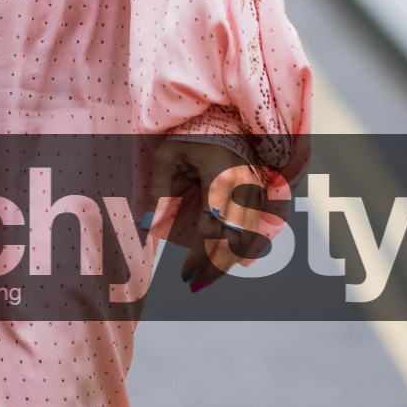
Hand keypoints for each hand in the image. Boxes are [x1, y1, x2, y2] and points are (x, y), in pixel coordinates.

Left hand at [145, 137, 271, 291]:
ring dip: (229, 263)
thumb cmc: (190, 138)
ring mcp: (256, 192)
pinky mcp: (260, 195)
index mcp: (221, 178)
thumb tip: (147, 226)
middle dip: (215, 267)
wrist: (222, 120)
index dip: (199, 256)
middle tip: (195, 286)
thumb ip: (158, 192)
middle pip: (235, 240)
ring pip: (249, 238)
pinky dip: (241, 250)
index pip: (212, 228)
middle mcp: (244, 188)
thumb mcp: (166, 158)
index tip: (185, 275)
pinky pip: (256, 229)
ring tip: (207, 280)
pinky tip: (225, 262)